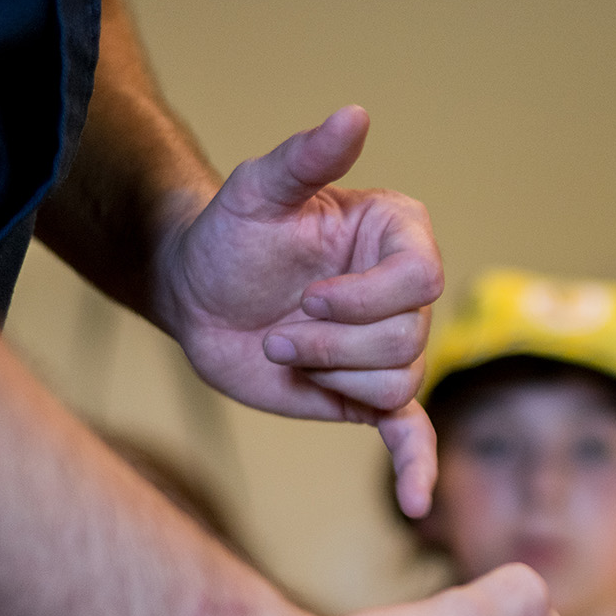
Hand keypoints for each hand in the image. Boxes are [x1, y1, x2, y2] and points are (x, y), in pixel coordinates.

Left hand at [152, 107, 441, 516]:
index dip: (363, 299)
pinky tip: (416, 503)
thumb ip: (309, 157)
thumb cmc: (229, 233)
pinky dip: (417, 469)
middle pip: (408, 337)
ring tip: (283, 353)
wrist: (195, 291)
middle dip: (335, 343)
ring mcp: (392, 349)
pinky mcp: (369, 397)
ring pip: (396, 381)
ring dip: (332, 375)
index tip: (306, 295)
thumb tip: (356, 113)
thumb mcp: (260, 190)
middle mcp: (408, 295)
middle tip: (280, 332)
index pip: (421, 281)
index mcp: (400, 238)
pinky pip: (411, 435)